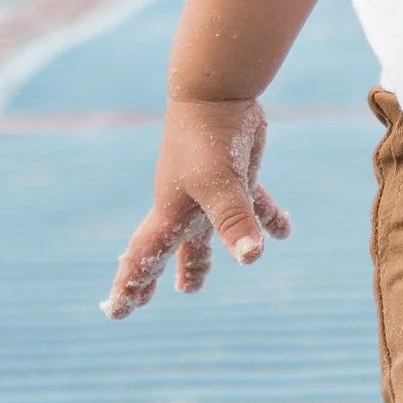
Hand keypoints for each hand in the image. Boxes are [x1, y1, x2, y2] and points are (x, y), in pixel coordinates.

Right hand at [104, 96, 289, 316]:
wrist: (218, 90)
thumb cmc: (208, 137)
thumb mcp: (222, 184)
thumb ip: (235, 220)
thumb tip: (251, 257)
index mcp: (171, 213)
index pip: (143, 257)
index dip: (130, 285)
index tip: (117, 312)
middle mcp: (186, 205)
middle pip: (170, 249)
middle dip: (158, 276)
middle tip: (144, 302)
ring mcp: (211, 188)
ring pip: (206, 232)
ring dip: (203, 258)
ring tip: (196, 286)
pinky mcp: (236, 173)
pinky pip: (251, 204)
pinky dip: (266, 219)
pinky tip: (285, 233)